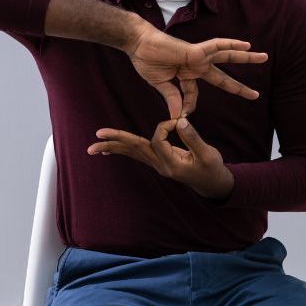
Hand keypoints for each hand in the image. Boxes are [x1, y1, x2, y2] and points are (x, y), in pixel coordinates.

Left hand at [89, 116, 234, 199]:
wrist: (212, 184)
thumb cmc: (212, 168)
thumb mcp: (208, 153)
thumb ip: (193, 137)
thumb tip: (179, 121)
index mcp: (172, 165)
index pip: (158, 140)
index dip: (165, 127)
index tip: (179, 122)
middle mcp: (160, 166)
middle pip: (135, 150)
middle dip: (116, 142)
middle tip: (97, 135)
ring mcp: (157, 165)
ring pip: (133, 153)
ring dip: (113, 147)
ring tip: (93, 147)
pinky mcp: (158, 162)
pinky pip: (137, 154)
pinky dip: (123, 149)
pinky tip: (107, 151)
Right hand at [124, 23, 266, 119]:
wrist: (138, 45)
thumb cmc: (147, 61)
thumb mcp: (161, 84)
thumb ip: (172, 98)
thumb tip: (177, 116)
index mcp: (187, 74)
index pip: (194, 94)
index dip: (188, 106)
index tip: (181, 115)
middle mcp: (197, 65)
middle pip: (223, 76)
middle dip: (239, 85)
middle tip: (256, 94)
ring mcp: (198, 57)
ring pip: (227, 57)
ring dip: (246, 57)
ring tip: (264, 57)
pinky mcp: (196, 51)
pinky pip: (217, 46)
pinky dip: (231, 45)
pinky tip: (246, 45)